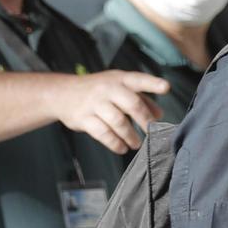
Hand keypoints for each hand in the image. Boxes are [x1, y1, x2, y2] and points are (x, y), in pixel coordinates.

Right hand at [54, 70, 168, 153]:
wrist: (61, 93)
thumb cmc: (98, 91)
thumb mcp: (119, 87)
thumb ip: (141, 99)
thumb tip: (159, 114)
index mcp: (119, 79)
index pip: (138, 79)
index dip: (152, 83)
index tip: (166, 87)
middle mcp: (107, 89)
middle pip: (131, 104)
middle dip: (145, 120)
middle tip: (152, 131)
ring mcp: (94, 103)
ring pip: (118, 121)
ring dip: (130, 135)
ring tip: (137, 143)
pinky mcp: (83, 118)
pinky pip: (103, 133)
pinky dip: (115, 143)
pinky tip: (122, 148)